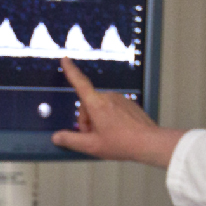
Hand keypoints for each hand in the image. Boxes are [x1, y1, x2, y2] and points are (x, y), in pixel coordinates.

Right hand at [50, 58, 183, 166]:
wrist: (149, 142)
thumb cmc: (122, 143)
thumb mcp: (91, 146)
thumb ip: (71, 140)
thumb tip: (56, 137)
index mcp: (96, 104)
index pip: (79, 83)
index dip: (70, 71)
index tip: (65, 59)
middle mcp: (108, 97)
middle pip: (88, 104)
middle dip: (86, 120)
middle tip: (92, 137)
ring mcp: (120, 99)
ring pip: (100, 107)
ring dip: (97, 120)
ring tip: (106, 137)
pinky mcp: (129, 104)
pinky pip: (112, 108)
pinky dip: (109, 119)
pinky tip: (116, 132)